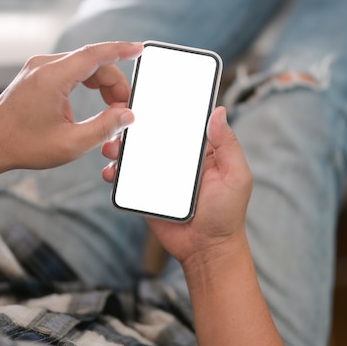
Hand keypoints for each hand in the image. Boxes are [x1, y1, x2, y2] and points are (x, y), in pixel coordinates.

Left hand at [0, 41, 142, 188]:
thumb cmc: (22, 145)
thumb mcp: (71, 143)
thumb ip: (104, 128)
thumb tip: (126, 115)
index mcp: (52, 78)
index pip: (95, 54)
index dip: (121, 50)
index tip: (138, 49)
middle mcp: (44, 67)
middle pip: (93, 63)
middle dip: (114, 84)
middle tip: (123, 110)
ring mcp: (39, 69)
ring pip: (83, 66)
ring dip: (102, 84)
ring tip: (111, 110)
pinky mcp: (37, 76)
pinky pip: (71, 71)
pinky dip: (88, 83)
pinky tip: (95, 101)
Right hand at [102, 107, 252, 264]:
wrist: (206, 249)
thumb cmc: (227, 214)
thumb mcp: (235, 176)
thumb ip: (228, 145)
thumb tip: (219, 111)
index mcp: (200, 151)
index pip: (182, 124)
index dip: (168, 110)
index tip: (151, 96)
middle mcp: (178, 160)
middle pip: (154, 136)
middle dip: (136, 126)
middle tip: (121, 118)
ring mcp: (160, 176)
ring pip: (137, 155)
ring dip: (122, 147)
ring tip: (112, 146)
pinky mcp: (146, 193)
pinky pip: (127, 179)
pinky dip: (116, 173)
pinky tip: (111, 171)